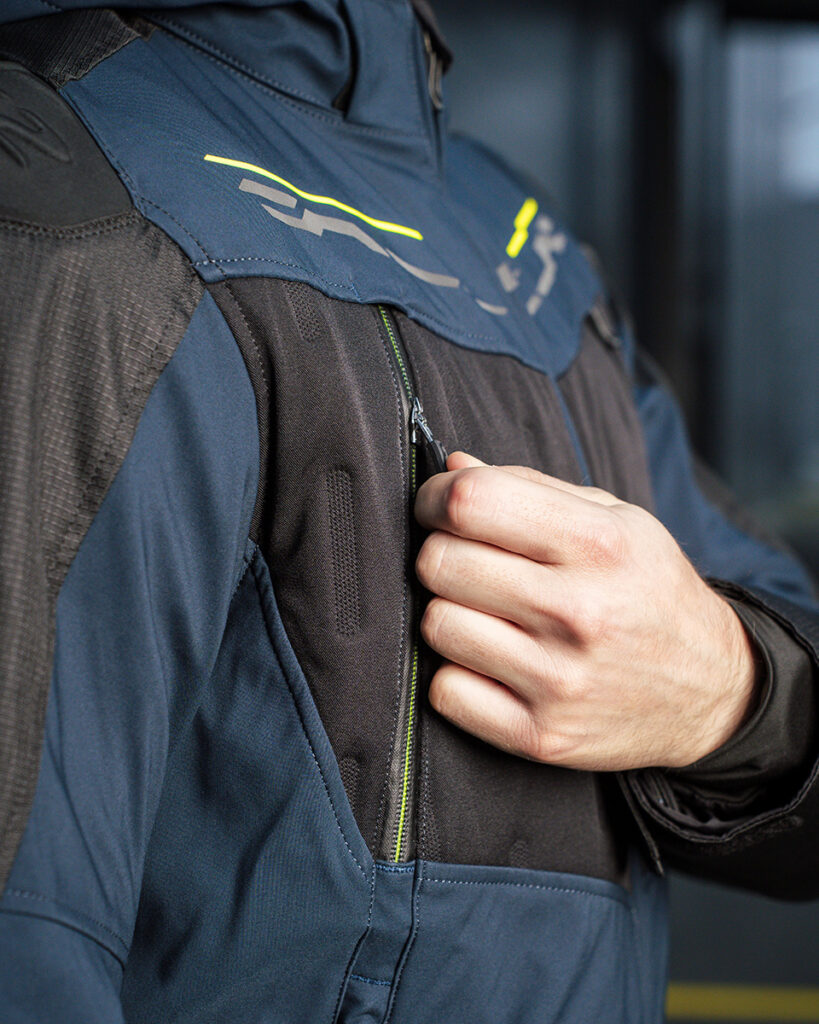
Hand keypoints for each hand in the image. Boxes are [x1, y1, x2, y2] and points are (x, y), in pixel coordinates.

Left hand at [414, 452, 759, 770]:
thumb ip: (530, 487)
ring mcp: (559, 679)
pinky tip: (488, 663)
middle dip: (440, 553)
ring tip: (484, 613)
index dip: (437, 496)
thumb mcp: (615, 520)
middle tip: (465, 561)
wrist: (711, 689)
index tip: (440, 505)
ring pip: (436, 625)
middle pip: (441, 562)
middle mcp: (579, 611)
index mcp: (598, 544)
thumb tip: (452, 467)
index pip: (472, 502)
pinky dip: (454, 675)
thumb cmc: (647, 590)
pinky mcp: (542, 735)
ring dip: (448, 613)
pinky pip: (446, 692)